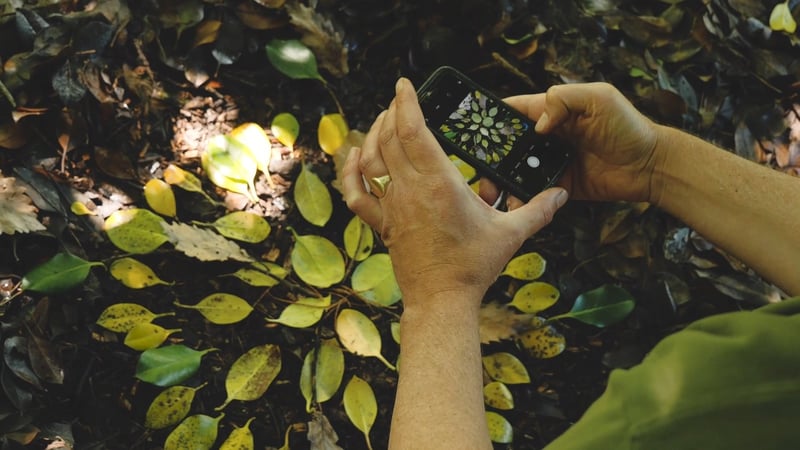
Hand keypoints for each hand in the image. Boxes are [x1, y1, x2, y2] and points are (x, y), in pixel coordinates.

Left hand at [342, 78, 568, 306]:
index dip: (407, 103)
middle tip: (400, 100)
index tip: (405, 85)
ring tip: (384, 120)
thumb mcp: (511, 235)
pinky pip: (357, 193)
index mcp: (439, 184)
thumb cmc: (473, 266)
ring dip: (373, 134)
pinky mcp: (382, 224)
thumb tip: (561, 194)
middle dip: (392, 112)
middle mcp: (410, 189)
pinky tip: (354, 156)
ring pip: (371, 159)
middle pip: (389, 138)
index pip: (414, 131)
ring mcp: (392, 206)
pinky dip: (351, 171)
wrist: (442, 299)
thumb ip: (537, 210)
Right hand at [482, 82, 662, 204]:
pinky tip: (515, 203)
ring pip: (517, 170)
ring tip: (491, 190)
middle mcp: (548, 136)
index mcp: (553, 111)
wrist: (650, 166)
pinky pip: (534, 192)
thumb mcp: (599, 97)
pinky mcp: (559, 186)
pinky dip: (523, 198)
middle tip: (478, 168)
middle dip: (491, 155)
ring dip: (503, 179)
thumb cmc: (629, 127)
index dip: (492, 117)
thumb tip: (537, 126)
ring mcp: (551, 162)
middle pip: (509, 144)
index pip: (514, 111)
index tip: (473, 127)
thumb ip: (564, 100)